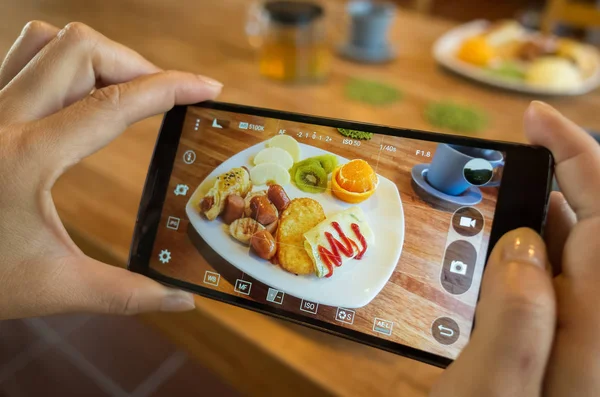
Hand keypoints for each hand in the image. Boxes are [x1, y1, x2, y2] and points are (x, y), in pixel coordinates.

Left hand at [0, 21, 222, 318]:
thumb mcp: (54, 287)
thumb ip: (126, 295)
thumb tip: (181, 301)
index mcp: (25, 159)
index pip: (113, 105)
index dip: (169, 88)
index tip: (206, 86)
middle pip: (81, 49)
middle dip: (136, 64)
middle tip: (166, 96)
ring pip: (46, 42)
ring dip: (97, 57)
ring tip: (127, 90)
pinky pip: (22, 57)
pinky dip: (64, 63)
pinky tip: (82, 95)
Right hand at [431, 101, 599, 395]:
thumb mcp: (491, 394)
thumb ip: (517, 317)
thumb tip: (525, 243)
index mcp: (599, 329)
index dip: (580, 155)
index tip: (534, 117)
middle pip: (595, 228)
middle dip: (554, 180)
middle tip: (495, 165)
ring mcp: (586, 337)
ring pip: (574, 255)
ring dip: (536, 217)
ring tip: (486, 205)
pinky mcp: (566, 347)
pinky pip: (556, 284)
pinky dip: (528, 256)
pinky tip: (493, 257)